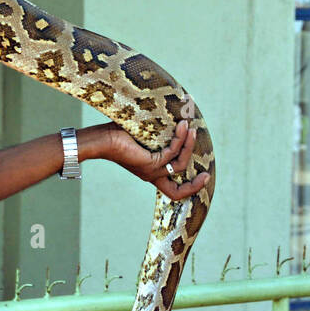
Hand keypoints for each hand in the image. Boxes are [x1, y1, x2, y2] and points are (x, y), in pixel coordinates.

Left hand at [95, 119, 209, 200]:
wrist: (104, 139)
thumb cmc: (120, 134)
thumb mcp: (147, 137)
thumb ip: (163, 136)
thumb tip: (180, 120)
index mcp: (152, 172)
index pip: (173, 190)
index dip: (191, 188)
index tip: (205, 176)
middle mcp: (153, 175)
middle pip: (179, 190)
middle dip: (196, 180)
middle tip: (206, 161)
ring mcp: (152, 172)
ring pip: (180, 165)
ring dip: (189, 145)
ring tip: (191, 128)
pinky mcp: (150, 163)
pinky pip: (172, 153)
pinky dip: (180, 139)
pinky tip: (182, 126)